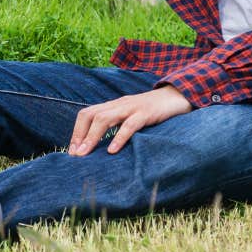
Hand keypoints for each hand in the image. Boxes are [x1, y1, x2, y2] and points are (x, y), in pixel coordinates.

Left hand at [69, 85, 192, 155]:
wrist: (179, 96)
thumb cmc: (155, 111)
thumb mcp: (132, 117)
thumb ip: (118, 126)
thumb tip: (103, 147)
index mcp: (114, 106)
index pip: (87, 114)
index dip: (77, 132)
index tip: (73, 152)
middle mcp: (119, 104)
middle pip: (91, 114)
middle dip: (79, 135)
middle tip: (75, 156)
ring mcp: (132, 107)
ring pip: (105, 118)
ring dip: (92, 137)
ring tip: (85, 154)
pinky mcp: (147, 113)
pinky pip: (130, 124)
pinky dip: (119, 137)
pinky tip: (112, 150)